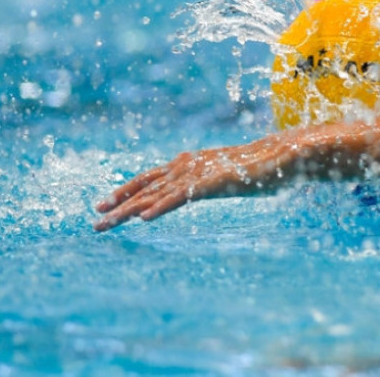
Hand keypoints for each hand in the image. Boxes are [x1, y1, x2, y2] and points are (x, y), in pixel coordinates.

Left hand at [93, 139, 290, 230]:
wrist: (284, 155)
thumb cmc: (258, 167)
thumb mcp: (226, 176)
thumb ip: (208, 181)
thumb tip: (200, 187)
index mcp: (190, 163)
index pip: (150, 177)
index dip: (126, 190)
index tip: (103, 205)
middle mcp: (189, 166)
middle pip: (147, 186)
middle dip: (119, 203)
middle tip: (95, 221)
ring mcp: (200, 173)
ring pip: (157, 194)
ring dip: (129, 210)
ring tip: (107, 223)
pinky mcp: (213, 182)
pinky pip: (182, 196)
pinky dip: (161, 207)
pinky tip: (145, 218)